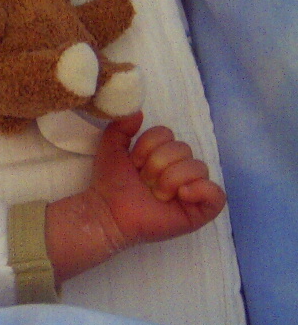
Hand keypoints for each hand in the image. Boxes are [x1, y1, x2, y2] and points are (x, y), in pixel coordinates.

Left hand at [45, 112, 225, 283]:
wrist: (107, 212)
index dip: (148, 146)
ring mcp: (192, 190)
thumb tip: (139, 111)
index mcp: (163, 154)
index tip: (133, 162)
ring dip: (171, 179)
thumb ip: (121, 127)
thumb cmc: (111, 183)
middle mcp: (180, 169)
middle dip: (157, 164)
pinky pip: (217, 195)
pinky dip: (201, 190)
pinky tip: (181, 194)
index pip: (167, 133)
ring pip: (198, 168)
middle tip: (143, 181)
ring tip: (155, 193)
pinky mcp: (199, 211)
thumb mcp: (112, 148)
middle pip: (183, 148)